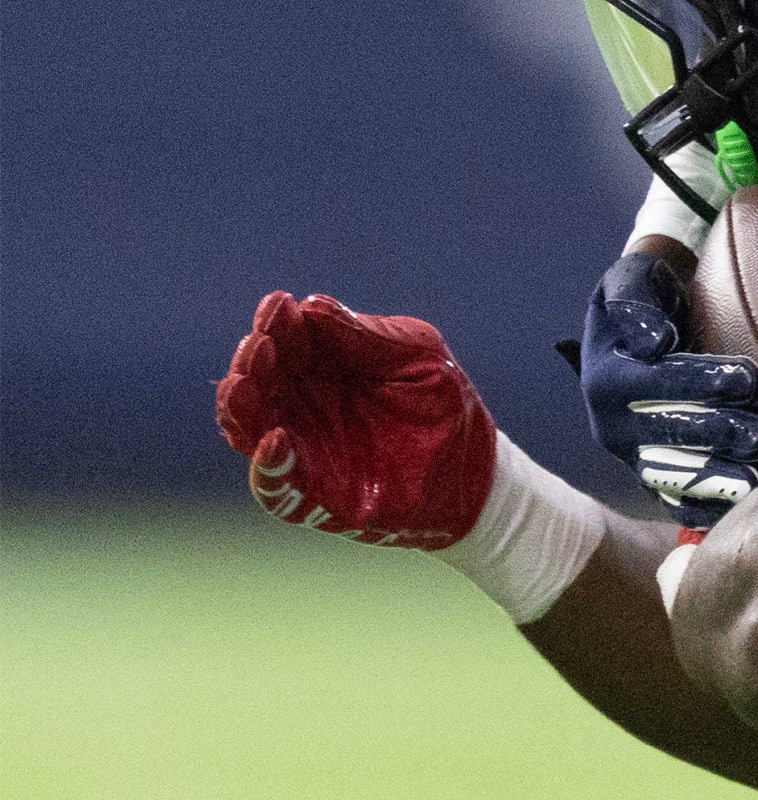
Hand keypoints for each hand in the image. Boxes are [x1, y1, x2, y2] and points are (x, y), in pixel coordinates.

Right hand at [214, 292, 495, 547]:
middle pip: (259, 380)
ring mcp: (304, 448)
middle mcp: (304, 403)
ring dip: (240, 407)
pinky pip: (274, 484)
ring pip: (251, 427)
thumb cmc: (443, 402)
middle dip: (251, 359)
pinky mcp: (313, 494)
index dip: (277, 322)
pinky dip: (267, 465)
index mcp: (326, 363)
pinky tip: (275, 439)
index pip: (288, 339)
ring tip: (241, 384)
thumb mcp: (416, 356)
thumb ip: (365, 337)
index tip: (276, 306)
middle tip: (259, 344)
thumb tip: (310, 306)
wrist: (476, 468)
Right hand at [580, 250, 757, 527]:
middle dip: (716, 435)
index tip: (748, 379)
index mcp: (606, 377)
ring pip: (672, 476)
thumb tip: (654, 344)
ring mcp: (632, 455)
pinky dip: (706, 508)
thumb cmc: (645, 294)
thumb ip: (636, 303)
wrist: (644, 324)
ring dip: (716, 480)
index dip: (701, 382)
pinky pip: (676, 500)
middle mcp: (612, 425)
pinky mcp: (651, 476)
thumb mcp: (631, 279)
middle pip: (666, 435)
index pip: (655, 382)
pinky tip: (741, 511)